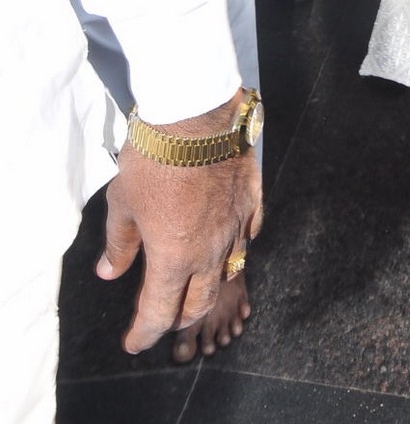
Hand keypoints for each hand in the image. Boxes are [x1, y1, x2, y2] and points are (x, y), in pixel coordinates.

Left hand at [97, 89, 262, 353]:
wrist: (196, 115)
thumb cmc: (153, 160)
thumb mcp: (122, 203)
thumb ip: (119, 243)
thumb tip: (110, 271)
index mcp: (174, 258)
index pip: (159, 314)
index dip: (143, 333)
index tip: (132, 342)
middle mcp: (210, 252)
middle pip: (199, 303)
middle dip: (178, 318)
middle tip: (163, 318)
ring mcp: (236, 227)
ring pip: (226, 272)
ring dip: (207, 287)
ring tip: (193, 287)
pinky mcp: (251, 200)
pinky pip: (248, 235)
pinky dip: (235, 247)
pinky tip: (229, 243)